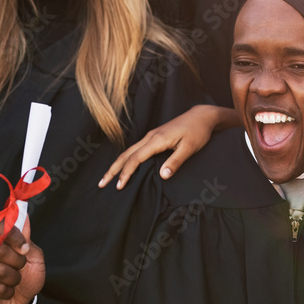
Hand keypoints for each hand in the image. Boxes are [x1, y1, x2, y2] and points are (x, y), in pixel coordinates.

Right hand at [0, 225, 43, 303]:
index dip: (12, 236)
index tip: (24, 247)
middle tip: (21, 267)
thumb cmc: (27, 277)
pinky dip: (9, 291)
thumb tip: (24, 220)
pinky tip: (7, 291)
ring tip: (14, 281)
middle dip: (18, 261)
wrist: (22, 302)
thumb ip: (28, 240)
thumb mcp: (34, 257)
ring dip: (14, 278)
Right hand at [99, 105, 237, 188]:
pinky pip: (136, 149)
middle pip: (126, 154)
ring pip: (129, 151)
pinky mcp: (155, 137)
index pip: (135, 159)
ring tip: (107, 177)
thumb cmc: (198, 132)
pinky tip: (124, 167)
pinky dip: (126, 159)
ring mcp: (151, 136)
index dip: (126, 173)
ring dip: (117, 164)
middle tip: (101, 184)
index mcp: (157, 140)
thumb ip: (175, 162)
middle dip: (113, 170)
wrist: (202, 116)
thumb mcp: (190, 148)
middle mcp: (150, 137)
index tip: (119, 186)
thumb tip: (162, 176)